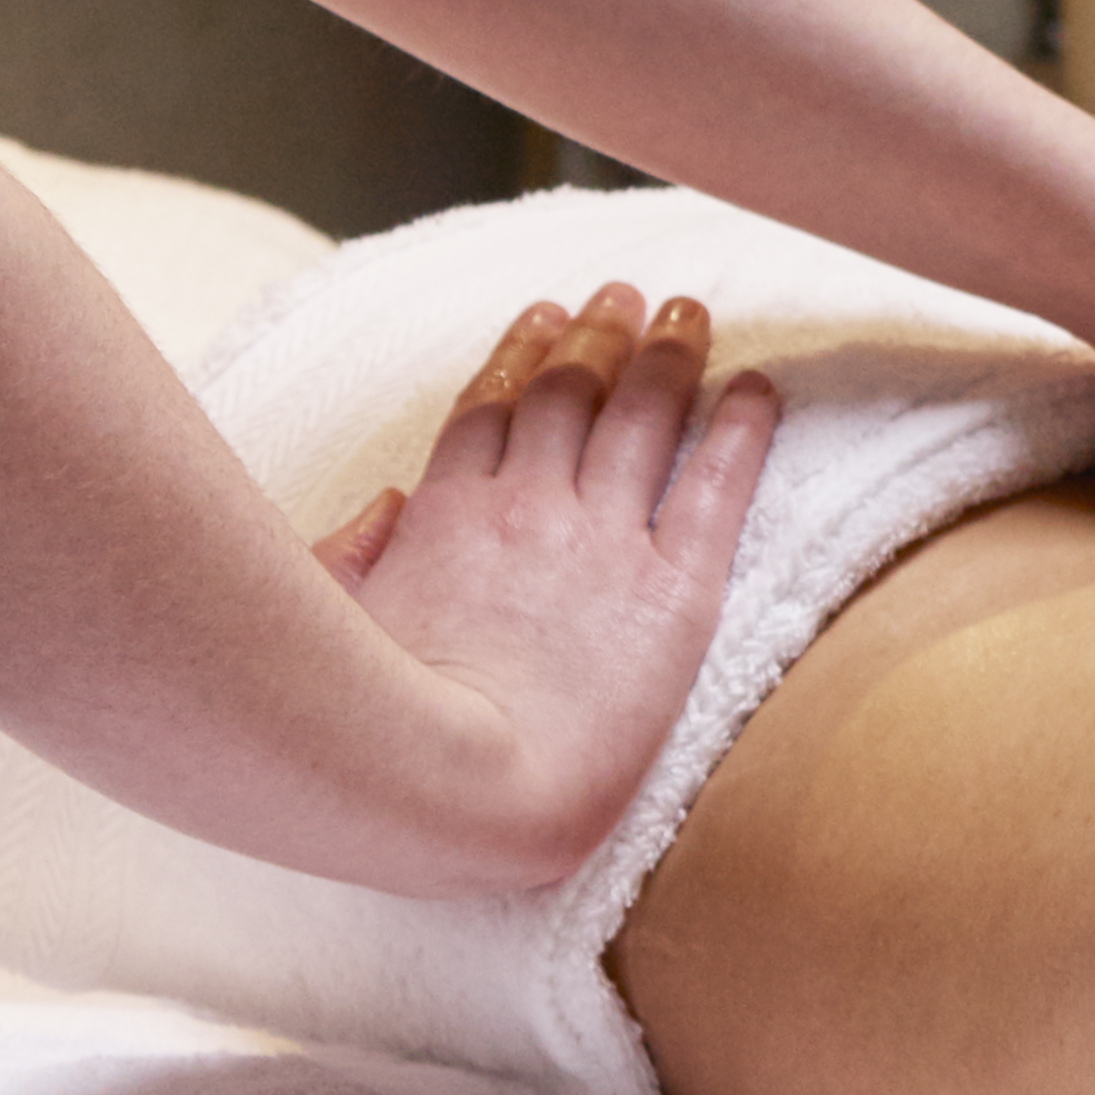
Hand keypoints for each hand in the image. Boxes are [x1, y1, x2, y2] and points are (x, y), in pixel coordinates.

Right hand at [308, 295, 777, 898]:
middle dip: (599, 335)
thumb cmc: (381, 738)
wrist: (465, 798)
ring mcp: (603, 545)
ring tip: (689, 313)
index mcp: (445, 518)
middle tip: (623, 296)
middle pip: (571, 395)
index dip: (522, 354)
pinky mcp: (674, 594)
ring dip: (669, 357)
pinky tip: (759, 390)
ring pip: (642, 419)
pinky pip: (716, 491)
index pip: (492, 410)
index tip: (545, 315)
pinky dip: (742, 432)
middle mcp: (528, 510)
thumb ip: (351, 557)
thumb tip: (384, 505)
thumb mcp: (335, 632)